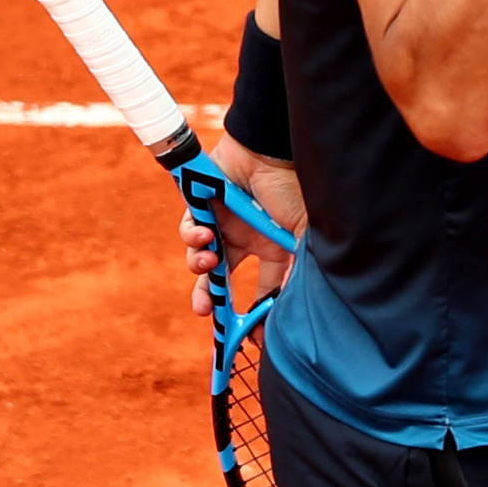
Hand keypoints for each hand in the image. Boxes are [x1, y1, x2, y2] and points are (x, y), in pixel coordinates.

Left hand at [181, 136, 305, 316]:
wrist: (269, 150)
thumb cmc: (291, 189)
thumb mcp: (299, 236)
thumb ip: (294, 271)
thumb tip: (290, 308)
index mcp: (271, 249)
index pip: (261, 289)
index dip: (255, 313)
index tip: (249, 336)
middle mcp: (245, 239)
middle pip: (221, 279)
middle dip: (209, 298)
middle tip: (204, 311)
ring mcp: (223, 223)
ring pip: (200, 258)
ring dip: (200, 267)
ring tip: (207, 262)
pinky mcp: (202, 206)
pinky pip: (188, 230)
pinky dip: (192, 237)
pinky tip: (204, 234)